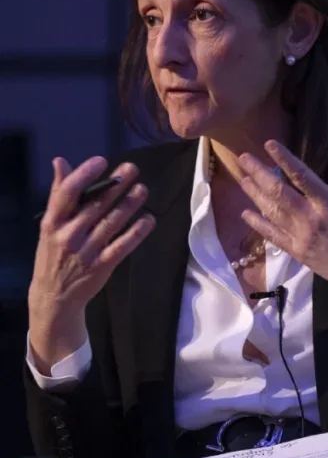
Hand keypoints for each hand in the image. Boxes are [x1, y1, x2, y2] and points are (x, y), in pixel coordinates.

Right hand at [28, 157, 154, 369]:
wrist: (55, 296)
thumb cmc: (53, 253)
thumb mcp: (49, 225)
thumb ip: (59, 193)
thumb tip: (60, 161)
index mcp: (52, 223)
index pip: (67, 194)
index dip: (84, 175)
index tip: (102, 161)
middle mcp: (68, 236)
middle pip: (94, 206)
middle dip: (115, 185)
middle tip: (132, 169)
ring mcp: (86, 252)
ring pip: (112, 223)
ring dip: (130, 204)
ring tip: (142, 189)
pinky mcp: (103, 265)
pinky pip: (123, 245)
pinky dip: (137, 231)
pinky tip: (149, 219)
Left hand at [238, 141, 327, 342]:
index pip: (302, 176)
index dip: (285, 159)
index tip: (269, 145)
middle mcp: (310, 219)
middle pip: (278, 192)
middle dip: (259, 174)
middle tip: (243, 158)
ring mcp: (300, 237)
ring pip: (272, 212)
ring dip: (255, 194)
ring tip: (242, 178)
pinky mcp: (297, 252)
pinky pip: (273, 236)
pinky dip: (258, 224)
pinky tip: (246, 214)